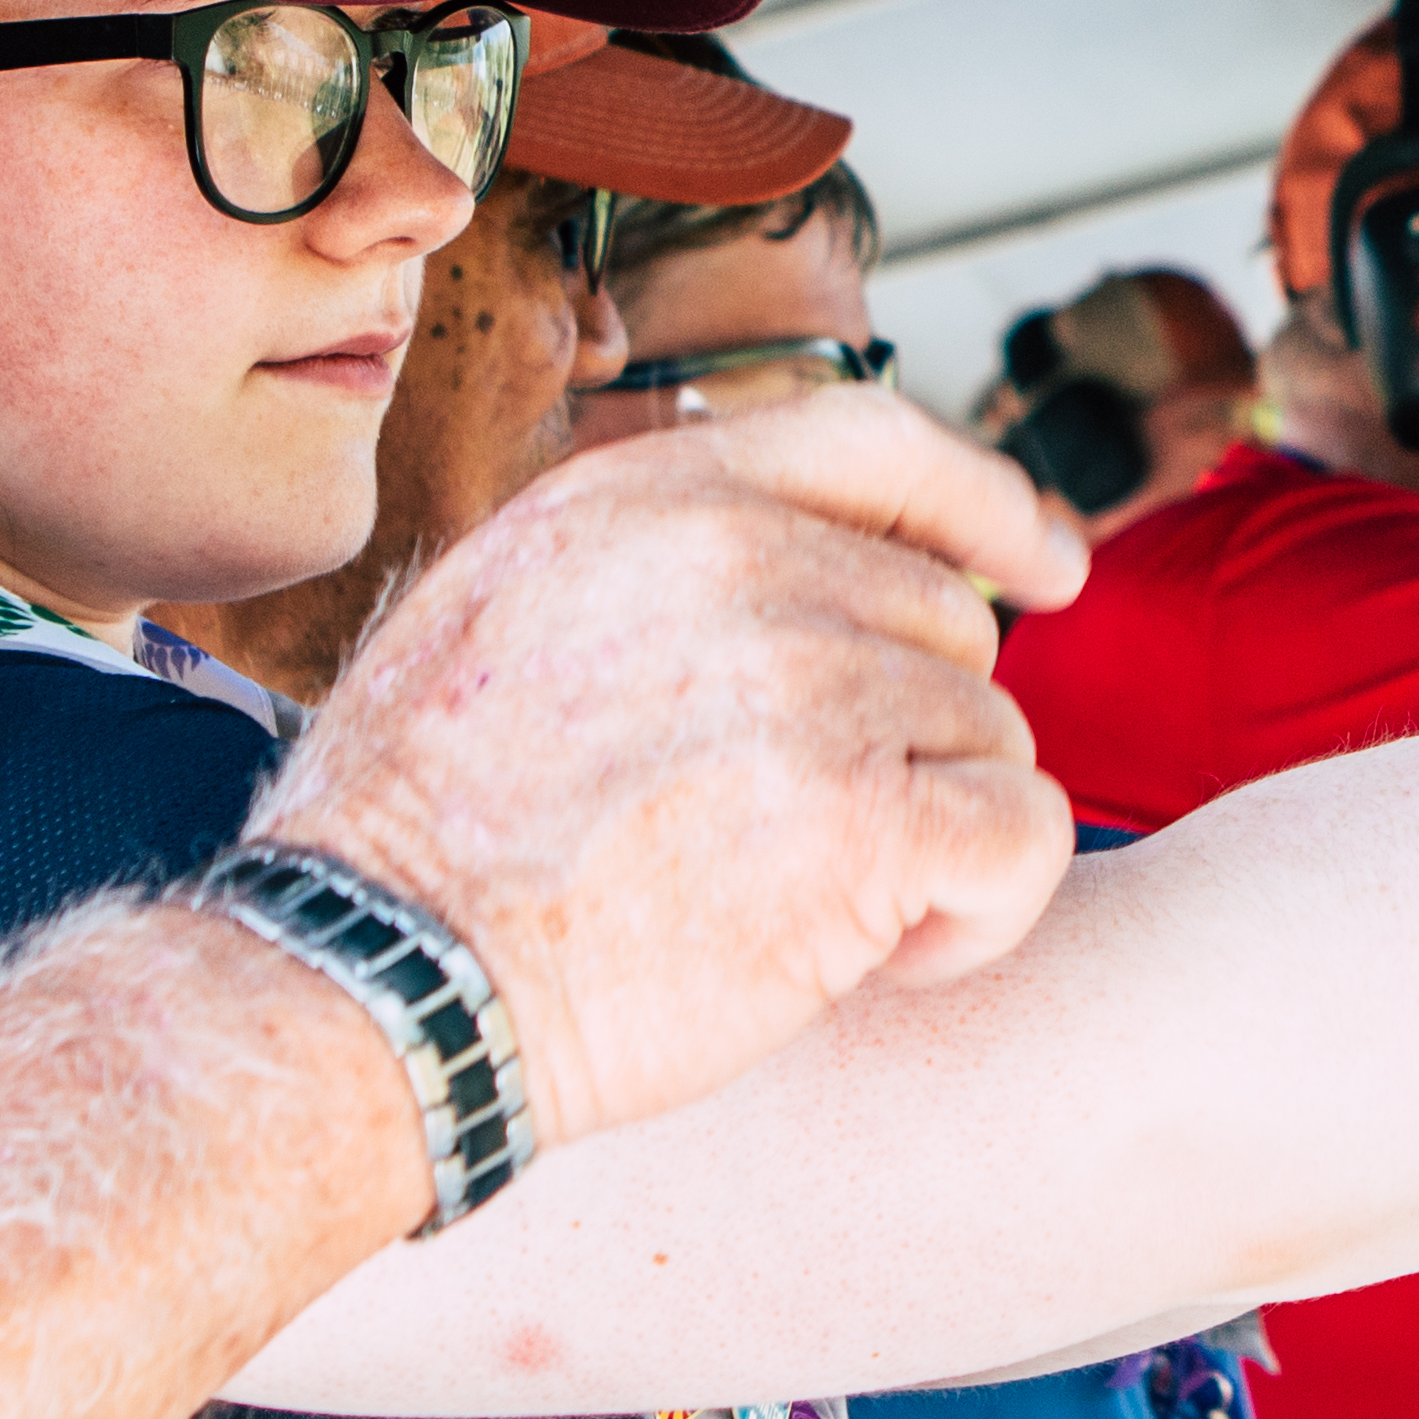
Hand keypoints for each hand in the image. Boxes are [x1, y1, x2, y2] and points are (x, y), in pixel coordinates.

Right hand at [254, 387, 1089, 1151]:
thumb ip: (646, 559)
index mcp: (651, 498)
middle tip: (795, 838)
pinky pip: (1025, 837)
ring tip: (796, 905)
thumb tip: (779, 550)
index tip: (1043, 566)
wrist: (375, 977)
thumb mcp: (500, 610)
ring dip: (928, 836)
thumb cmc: (420, 843)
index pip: (876, 441)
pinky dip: (981, 914)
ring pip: (989, 738)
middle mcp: (742, 560)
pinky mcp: (868, 815)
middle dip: (906, 737)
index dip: (983, 503)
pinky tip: (881, 958)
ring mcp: (812, 680)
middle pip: (948, 623)